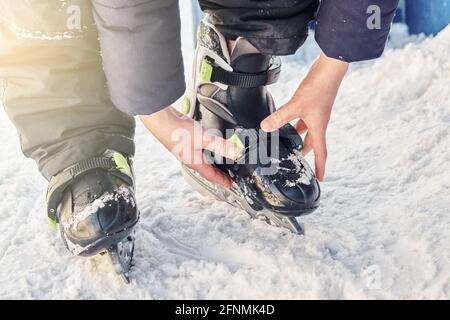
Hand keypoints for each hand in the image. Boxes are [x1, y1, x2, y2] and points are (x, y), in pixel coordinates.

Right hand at [140, 106, 240, 187]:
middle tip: (227, 174)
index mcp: (195, 162)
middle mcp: (189, 159)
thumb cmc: (178, 132)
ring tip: (220, 161)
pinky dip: (205, 151)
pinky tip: (207, 144)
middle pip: (206, 170)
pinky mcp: (183, 142)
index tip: (230, 184)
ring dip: (211, 162)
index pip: (211, 176)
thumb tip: (236, 152)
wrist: (161, 120)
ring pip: (201, 160)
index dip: (222, 180)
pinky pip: (197, 151)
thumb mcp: (204, 138)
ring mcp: (185, 151)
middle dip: (217, 173)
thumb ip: (221, 145)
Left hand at [261, 53, 348, 180]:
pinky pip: (302, 120)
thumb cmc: (319, 88)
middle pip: (311, 144)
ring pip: (306, 132)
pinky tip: (285, 123)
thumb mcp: (296, 105)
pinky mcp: (311, 105)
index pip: (320, 153)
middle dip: (305, 155)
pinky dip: (294, 124)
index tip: (320, 179)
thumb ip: (280, 117)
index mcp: (318, 128)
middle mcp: (318, 123)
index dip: (320, 167)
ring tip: (287, 145)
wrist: (329, 70)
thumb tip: (265, 127)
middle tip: (297, 163)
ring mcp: (315, 114)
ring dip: (298, 139)